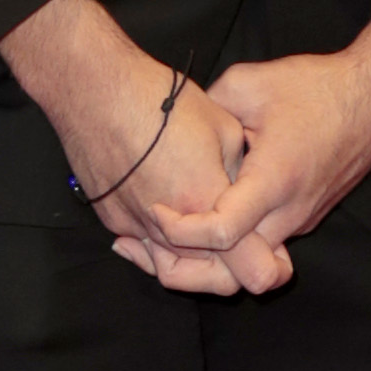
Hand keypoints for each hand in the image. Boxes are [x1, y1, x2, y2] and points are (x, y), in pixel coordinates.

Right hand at [0, 0, 278, 295]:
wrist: (94, 91)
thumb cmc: (159, 100)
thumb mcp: (223, 129)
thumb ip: (238, 177)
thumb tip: (240, 197)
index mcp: (206, 202)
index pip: (252, 268)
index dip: (271, 267)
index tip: (276, 255)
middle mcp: (170, 227)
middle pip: (215, 280)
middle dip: (235, 271)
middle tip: (246, 251)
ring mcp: (136, 227)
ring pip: (176, 269)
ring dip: (197, 261)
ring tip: (208, 237)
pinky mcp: (113, 220)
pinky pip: (146, 247)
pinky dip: (162, 243)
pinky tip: (167, 217)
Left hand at [144, 0, 370, 279]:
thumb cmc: (316, 87)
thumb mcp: (248, 84)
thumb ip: (206, 112)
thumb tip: (172, 128)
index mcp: (275, 179)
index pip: (222, 233)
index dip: (180, 230)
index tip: (155, 209)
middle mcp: (292, 210)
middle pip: (235, 266)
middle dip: (188, 259)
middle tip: (148, 236)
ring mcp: (302, 219)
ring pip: (249, 257)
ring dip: (211, 250)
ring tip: (170, 225)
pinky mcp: (306, 217)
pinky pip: (264, 240)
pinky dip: (234, 238)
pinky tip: (207, 211)